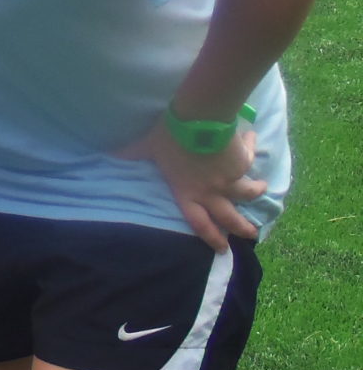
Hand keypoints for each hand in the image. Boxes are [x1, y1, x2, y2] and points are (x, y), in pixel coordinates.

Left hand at [117, 119, 264, 252]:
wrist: (198, 121)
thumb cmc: (169, 137)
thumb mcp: (148, 146)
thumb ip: (131, 154)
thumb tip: (108, 154)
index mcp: (188, 192)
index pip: (199, 223)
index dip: (211, 237)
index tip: (222, 248)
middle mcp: (211, 191)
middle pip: (230, 217)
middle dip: (242, 229)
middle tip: (251, 235)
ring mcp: (229, 179)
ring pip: (248, 192)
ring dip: (257, 191)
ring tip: (262, 189)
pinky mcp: (242, 163)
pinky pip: (250, 157)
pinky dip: (251, 147)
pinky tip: (251, 141)